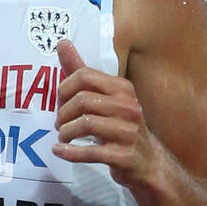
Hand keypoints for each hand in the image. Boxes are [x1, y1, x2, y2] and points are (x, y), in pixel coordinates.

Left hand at [53, 40, 156, 189]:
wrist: (148, 162)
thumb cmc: (119, 126)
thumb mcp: (104, 97)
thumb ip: (81, 72)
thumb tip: (62, 43)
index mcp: (122, 88)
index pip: (83, 76)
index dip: (63, 89)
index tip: (59, 103)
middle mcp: (128, 107)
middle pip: (82, 101)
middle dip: (63, 114)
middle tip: (59, 124)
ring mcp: (129, 132)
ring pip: (86, 124)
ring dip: (66, 132)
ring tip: (63, 137)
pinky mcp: (125, 155)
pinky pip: (91, 152)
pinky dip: (70, 152)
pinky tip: (59, 151)